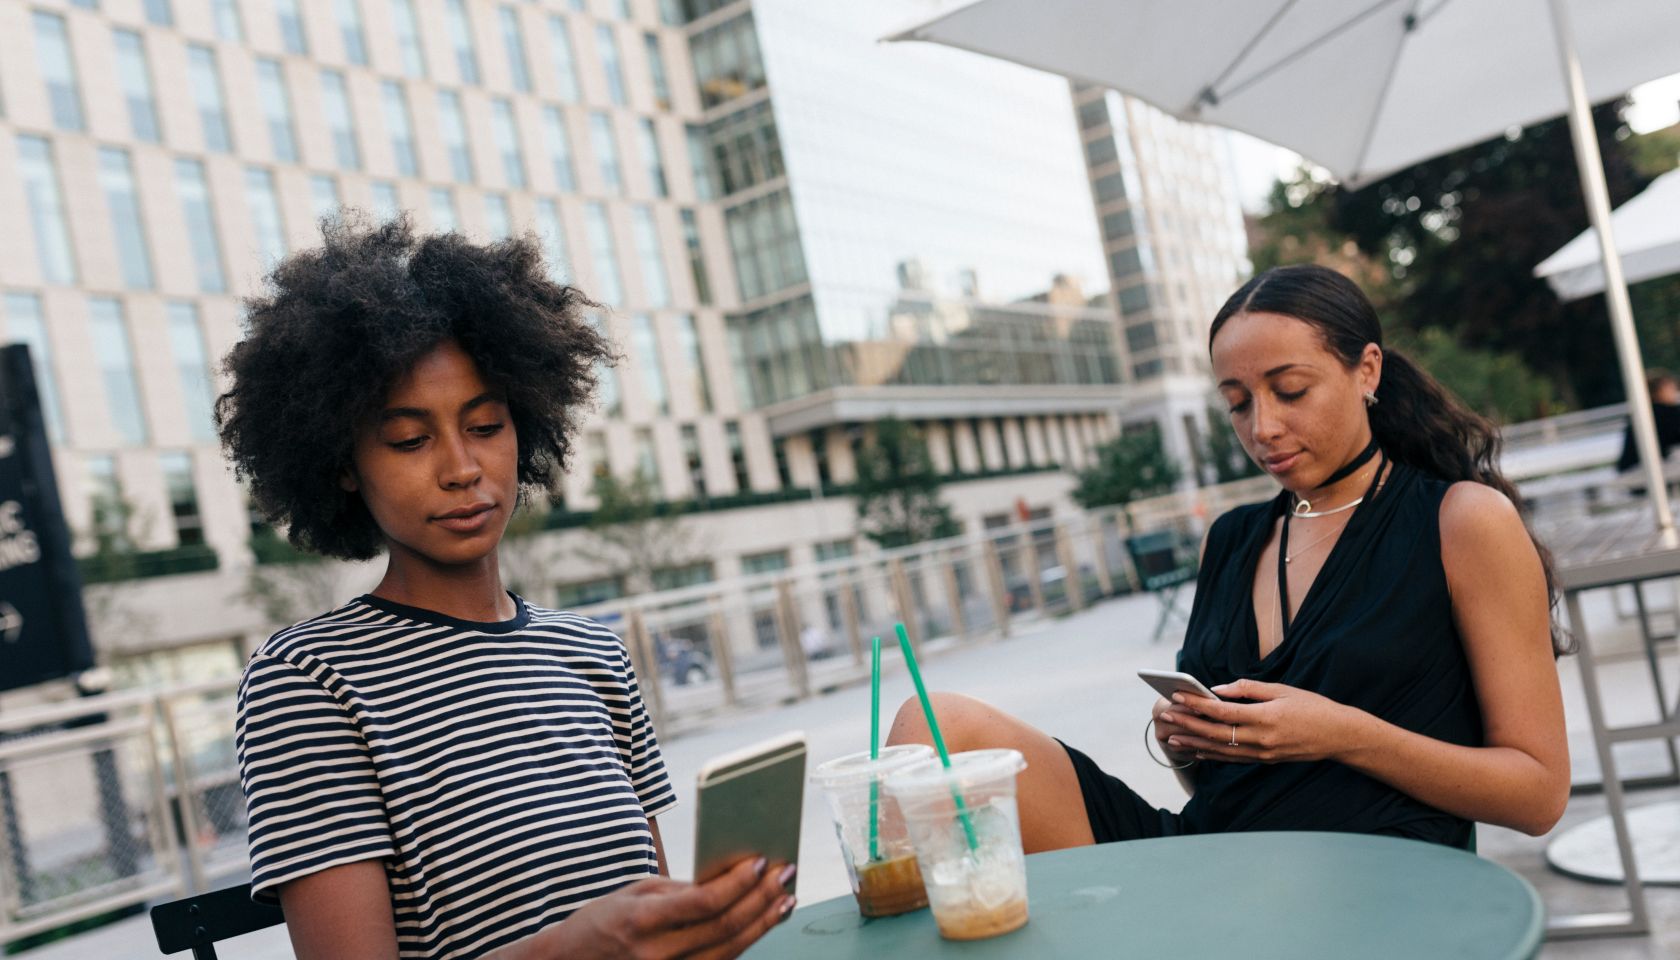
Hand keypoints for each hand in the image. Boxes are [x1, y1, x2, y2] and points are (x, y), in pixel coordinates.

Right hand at [543, 856, 794, 959]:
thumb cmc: (604, 920)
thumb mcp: (636, 892)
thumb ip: (680, 889)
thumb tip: (728, 878)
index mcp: (642, 921)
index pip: (703, 903)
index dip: (737, 884)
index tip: (761, 862)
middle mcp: (656, 954)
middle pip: (724, 929)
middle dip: (761, 900)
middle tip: (785, 875)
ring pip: (729, 952)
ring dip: (763, 923)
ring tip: (784, 899)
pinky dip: (746, 942)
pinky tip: (761, 923)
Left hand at [1157, 679, 1365, 764]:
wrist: (1338, 736)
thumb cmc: (1312, 707)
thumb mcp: (1282, 689)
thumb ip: (1248, 688)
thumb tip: (1217, 689)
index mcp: (1265, 717)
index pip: (1221, 712)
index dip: (1196, 704)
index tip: (1177, 695)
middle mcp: (1261, 739)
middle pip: (1215, 733)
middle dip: (1187, 725)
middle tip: (1165, 717)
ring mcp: (1262, 753)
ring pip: (1220, 750)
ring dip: (1194, 744)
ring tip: (1171, 738)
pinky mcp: (1265, 760)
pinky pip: (1232, 759)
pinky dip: (1212, 755)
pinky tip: (1197, 751)